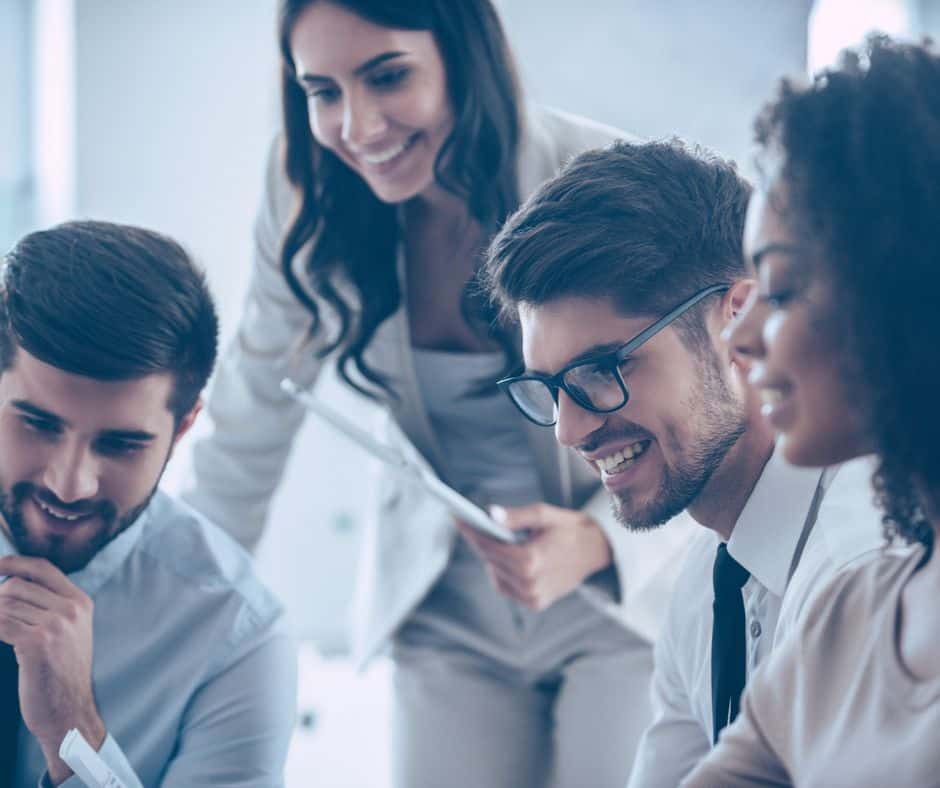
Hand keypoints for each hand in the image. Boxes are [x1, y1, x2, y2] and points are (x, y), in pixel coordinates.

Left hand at [0, 555, 105, 785]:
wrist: (68, 711)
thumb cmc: (60, 673)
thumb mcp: (69, 631)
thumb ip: (51, 605)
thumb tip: (11, 583)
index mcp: (80, 602)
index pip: (43, 568)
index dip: (13, 563)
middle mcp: (71, 609)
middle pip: (16, 586)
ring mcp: (56, 625)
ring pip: (4, 604)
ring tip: (1, 631)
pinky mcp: (37, 643)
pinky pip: (0, 623)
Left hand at [456, 502, 611, 610]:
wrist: (594, 551)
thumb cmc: (569, 529)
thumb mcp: (543, 515)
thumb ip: (515, 517)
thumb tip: (489, 514)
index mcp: (531, 560)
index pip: (489, 545)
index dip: (471, 530)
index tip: (457, 518)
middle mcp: (530, 583)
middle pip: (489, 559)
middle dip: (479, 540)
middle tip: (469, 523)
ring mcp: (532, 596)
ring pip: (495, 575)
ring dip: (490, 557)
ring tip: (489, 539)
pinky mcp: (535, 603)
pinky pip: (505, 587)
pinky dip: (501, 572)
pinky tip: (506, 558)